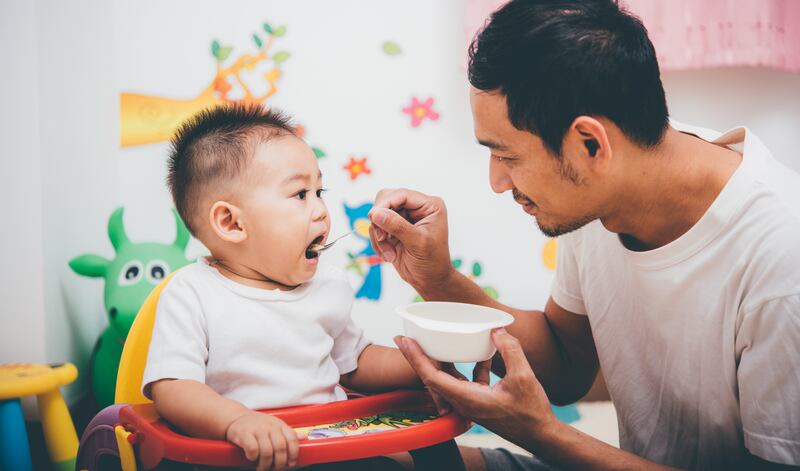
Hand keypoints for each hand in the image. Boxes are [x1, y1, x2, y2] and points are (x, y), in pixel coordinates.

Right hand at [225, 411, 301, 470]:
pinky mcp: (244, 434)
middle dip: (279, 463)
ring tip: (262, 468)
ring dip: (265, 465)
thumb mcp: (275, 425)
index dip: (294, 453)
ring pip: (267, 452)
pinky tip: (252, 458)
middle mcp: (270, 426)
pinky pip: (252, 449)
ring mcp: (257, 430)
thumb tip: (304, 438)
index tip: (291, 463)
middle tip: (275, 469)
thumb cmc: (257, 424)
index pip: (292, 439)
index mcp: (279, 425)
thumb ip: (288, 433)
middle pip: (280, 448)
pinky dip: (253, 457)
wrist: (235, 417)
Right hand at [369, 188, 453, 295]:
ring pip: (378, 216)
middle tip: (382, 237)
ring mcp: (404, 218)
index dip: (385, 203)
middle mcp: (416, 208)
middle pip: (386, 200)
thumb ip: (397, 226)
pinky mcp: (394, 229)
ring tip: (390, 253)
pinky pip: (376, 228)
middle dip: (381, 220)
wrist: (429, 280)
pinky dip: (378, 243)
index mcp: (429, 206)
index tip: (373, 216)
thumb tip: (376, 213)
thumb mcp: (417, 243)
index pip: (402, 194)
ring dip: (380, 236)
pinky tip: (390, 255)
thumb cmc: (432, 262)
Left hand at [394, 329, 556, 446]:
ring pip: (447, 380)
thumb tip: (498, 330)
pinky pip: (464, 382)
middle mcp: (463, 402)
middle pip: (432, 377)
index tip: (404, 341)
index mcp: (467, 398)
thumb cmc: (531, 411)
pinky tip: (481, 354)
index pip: (431, 377)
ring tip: (434, 341)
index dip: (415, 357)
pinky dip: (466, 367)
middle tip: (406, 337)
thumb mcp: (524, 376)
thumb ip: (510, 350)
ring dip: (441, 361)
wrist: (541, 435)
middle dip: (418, 357)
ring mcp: (469, 404)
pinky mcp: (478, 403)